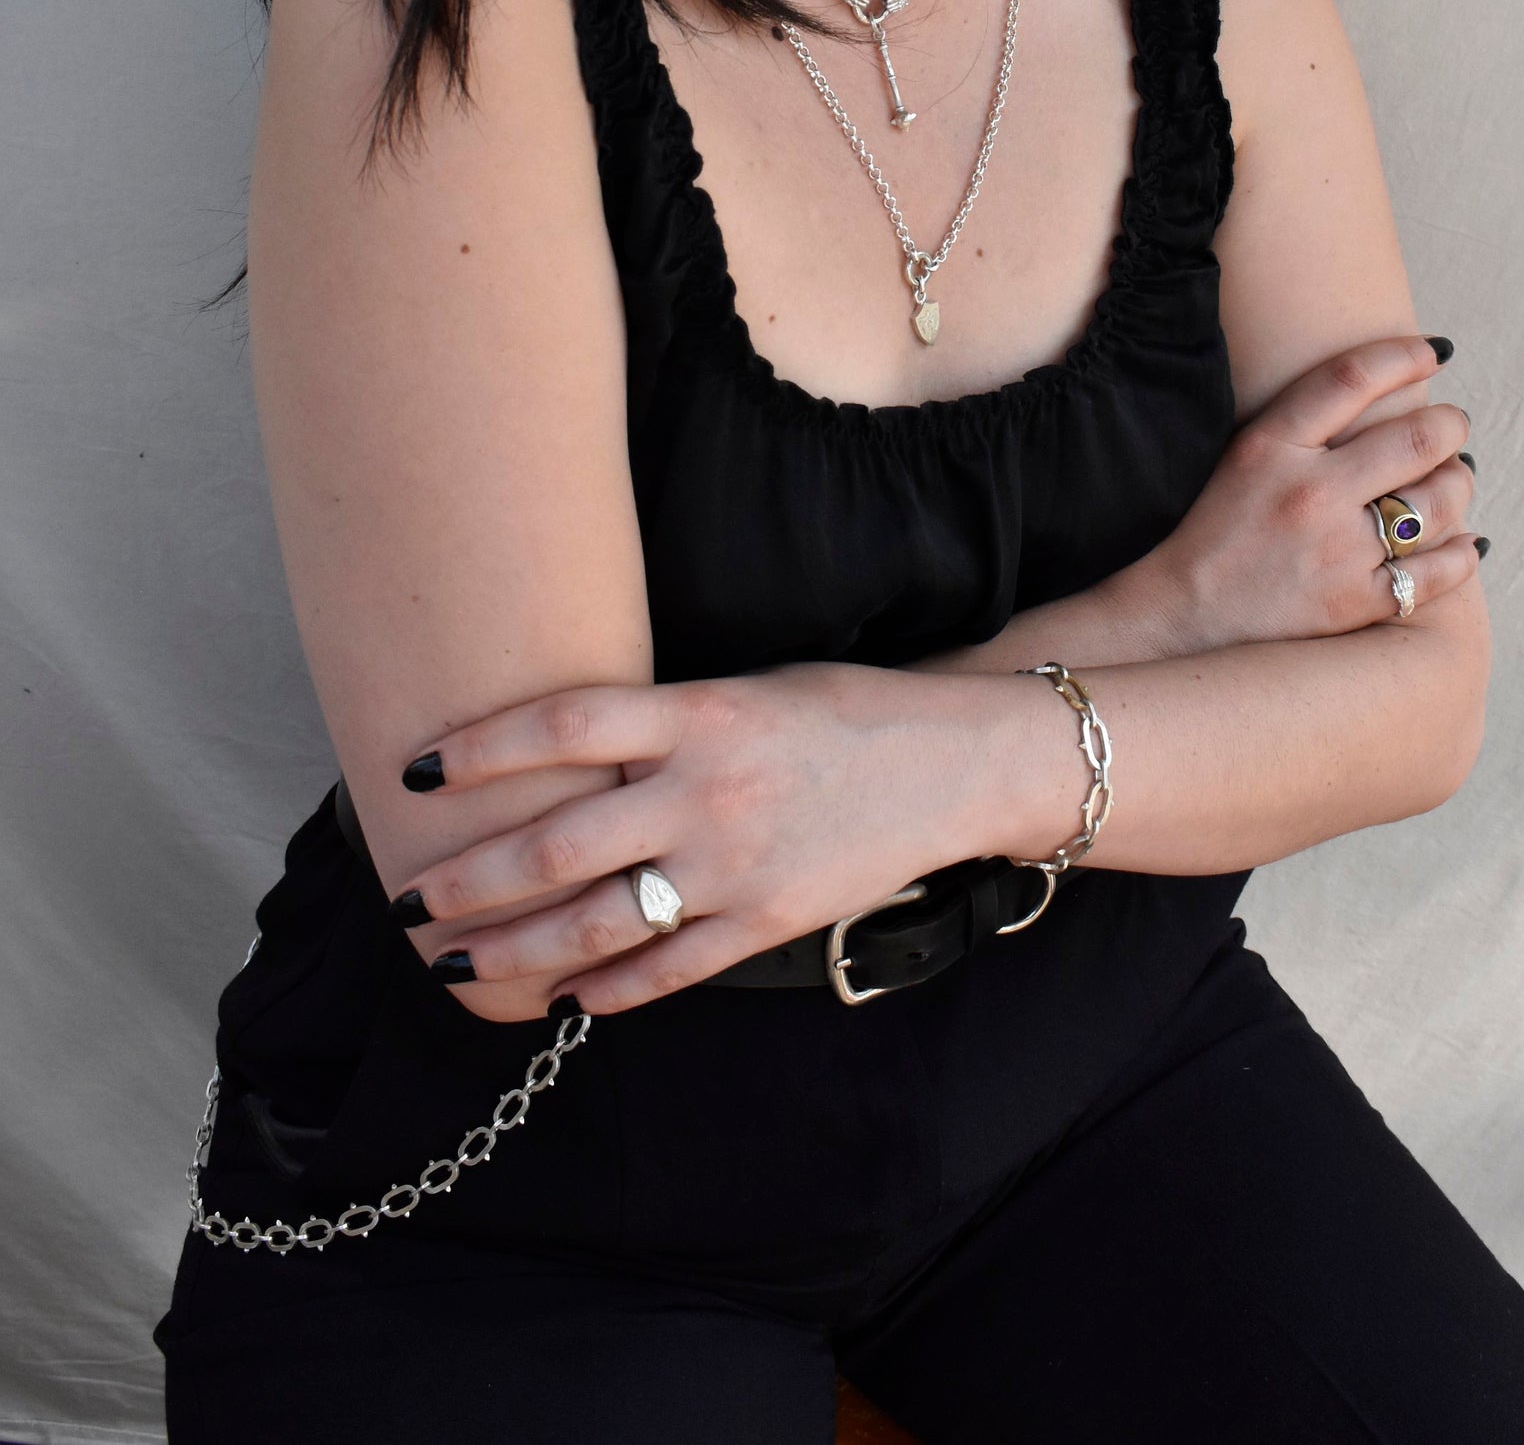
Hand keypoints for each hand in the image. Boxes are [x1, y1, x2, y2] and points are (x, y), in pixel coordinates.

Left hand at [391, 660, 1069, 1021]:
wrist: (955, 763)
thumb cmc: (844, 709)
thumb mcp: (750, 686)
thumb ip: (663, 719)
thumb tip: (563, 748)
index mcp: (701, 713)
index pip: (565, 725)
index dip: (482, 748)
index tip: (416, 770)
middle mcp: (708, 791)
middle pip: (558, 842)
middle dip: (470, 877)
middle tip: (407, 897)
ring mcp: (736, 866)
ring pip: (598, 921)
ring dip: (514, 947)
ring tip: (454, 959)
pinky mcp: (768, 923)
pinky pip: (669, 968)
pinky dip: (608, 989)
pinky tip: (561, 997)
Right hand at [1137, 335, 1478, 653]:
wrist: (1183, 619)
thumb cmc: (1218, 529)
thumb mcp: (1244, 455)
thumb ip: (1304, 421)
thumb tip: (1394, 395)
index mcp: (1271, 446)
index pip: (1352, 376)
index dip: (1406, 354)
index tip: (1434, 351)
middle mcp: (1309, 494)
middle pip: (1416, 438)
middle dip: (1450, 424)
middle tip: (1452, 424)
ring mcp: (1337, 552)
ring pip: (1438, 502)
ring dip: (1459, 481)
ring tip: (1456, 476)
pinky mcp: (1355, 604)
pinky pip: (1439, 572)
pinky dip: (1464, 553)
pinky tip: (1468, 542)